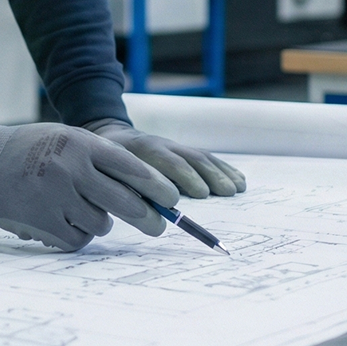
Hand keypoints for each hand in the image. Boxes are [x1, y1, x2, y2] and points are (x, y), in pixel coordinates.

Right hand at [0, 113, 178, 250]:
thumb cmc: (32, 149)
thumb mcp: (66, 139)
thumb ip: (100, 159)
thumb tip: (146, 191)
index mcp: (81, 144)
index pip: (131, 167)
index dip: (157, 186)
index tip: (173, 199)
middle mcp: (71, 169)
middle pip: (124, 203)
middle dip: (148, 217)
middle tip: (157, 225)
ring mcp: (55, 197)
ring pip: (101, 224)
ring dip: (98, 222)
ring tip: (80, 210)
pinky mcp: (42, 222)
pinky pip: (77, 240)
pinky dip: (77, 235)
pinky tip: (63, 221)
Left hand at [84, 118, 245, 198]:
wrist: (112, 135)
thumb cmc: (107, 163)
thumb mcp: (108, 173)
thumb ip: (125, 188)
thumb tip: (149, 211)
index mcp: (139, 151)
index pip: (166, 161)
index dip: (185, 177)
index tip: (200, 194)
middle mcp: (161, 145)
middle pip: (189, 158)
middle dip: (209, 176)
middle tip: (226, 193)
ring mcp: (174, 146)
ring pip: (201, 158)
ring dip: (221, 173)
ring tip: (236, 189)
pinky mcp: (183, 150)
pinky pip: (207, 158)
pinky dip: (224, 169)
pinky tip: (239, 181)